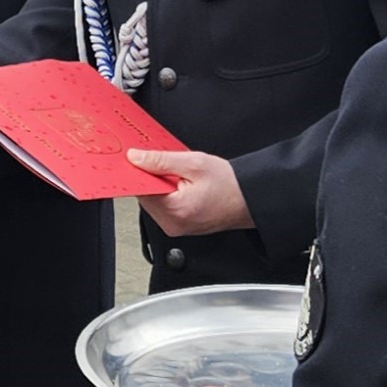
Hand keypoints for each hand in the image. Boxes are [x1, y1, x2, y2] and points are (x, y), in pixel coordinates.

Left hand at [128, 149, 250, 236]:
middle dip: (152, 178)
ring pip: (153, 201)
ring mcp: (175, 228)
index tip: (137, 160)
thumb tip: (136, 158)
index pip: (140, 189)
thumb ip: (161, 160)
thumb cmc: (230, 185)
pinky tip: (181, 186)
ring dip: (160, 186)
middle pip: (145, 196)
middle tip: (167, 165)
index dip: (138, 172)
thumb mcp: (194, 163)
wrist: (250, 199)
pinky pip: (163, 207)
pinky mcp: (179, 227)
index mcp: (175, 210)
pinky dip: (167, 194)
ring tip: (181, 177)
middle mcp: (172, 224)